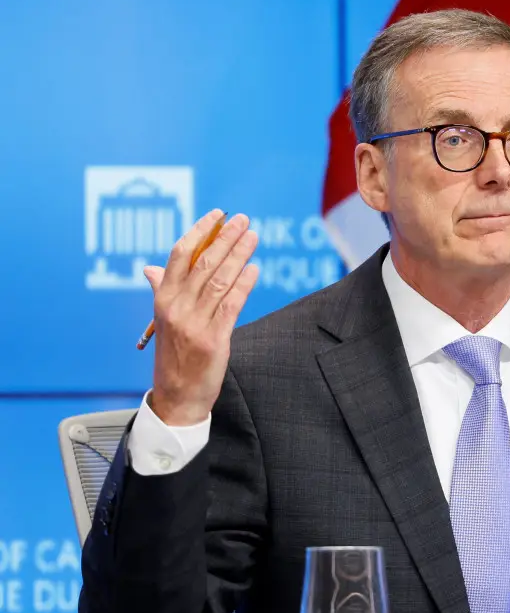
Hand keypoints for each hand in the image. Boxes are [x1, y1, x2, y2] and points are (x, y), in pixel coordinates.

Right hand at [145, 211, 259, 425]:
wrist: (176, 397)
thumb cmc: (173, 356)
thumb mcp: (162, 321)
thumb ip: (162, 292)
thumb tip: (152, 268)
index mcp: (162, 299)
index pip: (180, 256)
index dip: (200, 232)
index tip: (218, 216)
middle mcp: (176, 308)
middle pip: (204, 263)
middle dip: (226, 239)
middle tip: (244, 221)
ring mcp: (195, 323)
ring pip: (220, 280)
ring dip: (239, 255)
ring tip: (253, 237)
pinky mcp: (214, 339)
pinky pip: (232, 305)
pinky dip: (244, 284)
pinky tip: (254, 269)